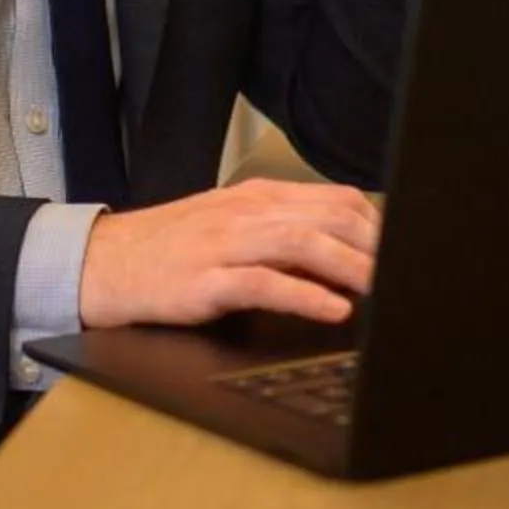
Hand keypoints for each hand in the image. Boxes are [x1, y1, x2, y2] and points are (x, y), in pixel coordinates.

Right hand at [77, 179, 381, 329]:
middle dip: (373, 245)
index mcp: (256, 198)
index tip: (402, 251)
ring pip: (303, 243)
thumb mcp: (229, 230)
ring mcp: (225, 244)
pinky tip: (333, 310)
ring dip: (350, 266)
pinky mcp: (206, 280)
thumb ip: (281, 236)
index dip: (376, 225)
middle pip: (327, 217)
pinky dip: (305, 295)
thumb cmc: (169, 250)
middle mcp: (245, 213)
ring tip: (380, 289)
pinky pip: (265, 283)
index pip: (334, 199)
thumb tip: (339, 256)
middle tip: (404, 274)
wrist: (103, 263)